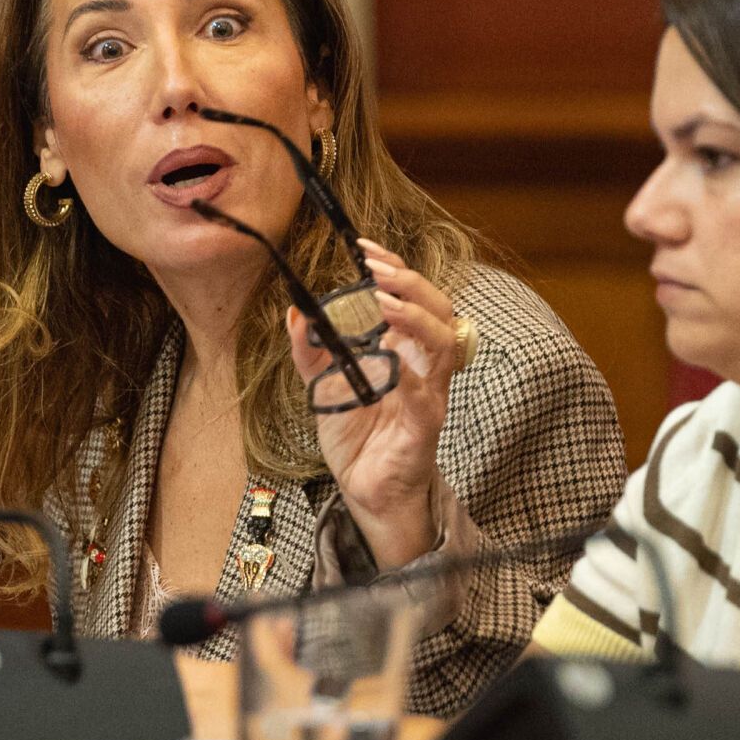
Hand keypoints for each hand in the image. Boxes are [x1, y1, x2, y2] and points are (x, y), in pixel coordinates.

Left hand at [285, 238, 459, 568]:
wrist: (367, 490)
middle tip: (377, 271)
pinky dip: (412, 379)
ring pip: (444, 346)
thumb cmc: (357, 437)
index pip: (413, 297)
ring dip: (417, 319)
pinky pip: (426, 399)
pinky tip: (393, 362)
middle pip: (439, 311)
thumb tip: (295, 312)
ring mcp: (429, 395)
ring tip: (385, 303)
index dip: (396, 269)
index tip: (366, 249)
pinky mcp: (424, 428)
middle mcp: (424, 367)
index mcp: (404, 350)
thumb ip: (311, 351)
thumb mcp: (324, 386)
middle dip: (411, 284)